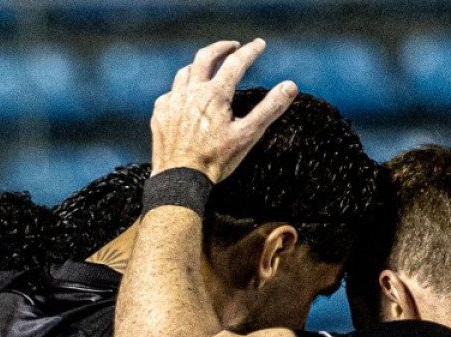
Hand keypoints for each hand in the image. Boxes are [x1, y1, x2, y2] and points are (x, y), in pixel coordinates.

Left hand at [150, 39, 296, 180]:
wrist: (180, 179)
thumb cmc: (216, 160)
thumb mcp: (247, 135)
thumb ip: (269, 109)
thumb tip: (290, 86)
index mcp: (215, 94)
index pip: (236, 62)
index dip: (251, 51)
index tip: (260, 44)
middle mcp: (191, 91)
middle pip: (205, 57)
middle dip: (221, 48)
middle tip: (233, 46)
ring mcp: (173, 101)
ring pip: (185, 72)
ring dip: (199, 65)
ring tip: (208, 66)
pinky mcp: (160, 113)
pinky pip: (171, 93)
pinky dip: (182, 89)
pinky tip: (186, 96)